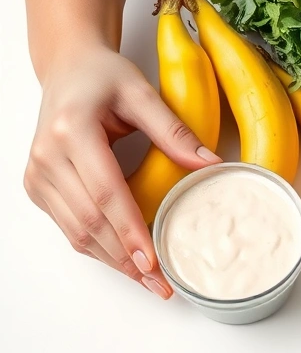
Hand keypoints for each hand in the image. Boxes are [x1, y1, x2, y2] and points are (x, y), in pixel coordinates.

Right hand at [23, 46, 219, 297]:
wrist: (67, 68)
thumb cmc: (104, 77)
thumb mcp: (142, 93)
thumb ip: (174, 130)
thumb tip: (211, 163)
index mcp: (72, 131)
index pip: (105, 192)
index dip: (129, 230)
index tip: (152, 259)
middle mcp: (47, 157)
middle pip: (89, 221)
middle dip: (126, 257)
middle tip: (160, 283)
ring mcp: (38, 174)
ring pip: (76, 232)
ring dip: (113, 261)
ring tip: (149, 281)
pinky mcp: (38, 186)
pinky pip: (69, 227)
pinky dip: (98, 248)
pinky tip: (127, 261)